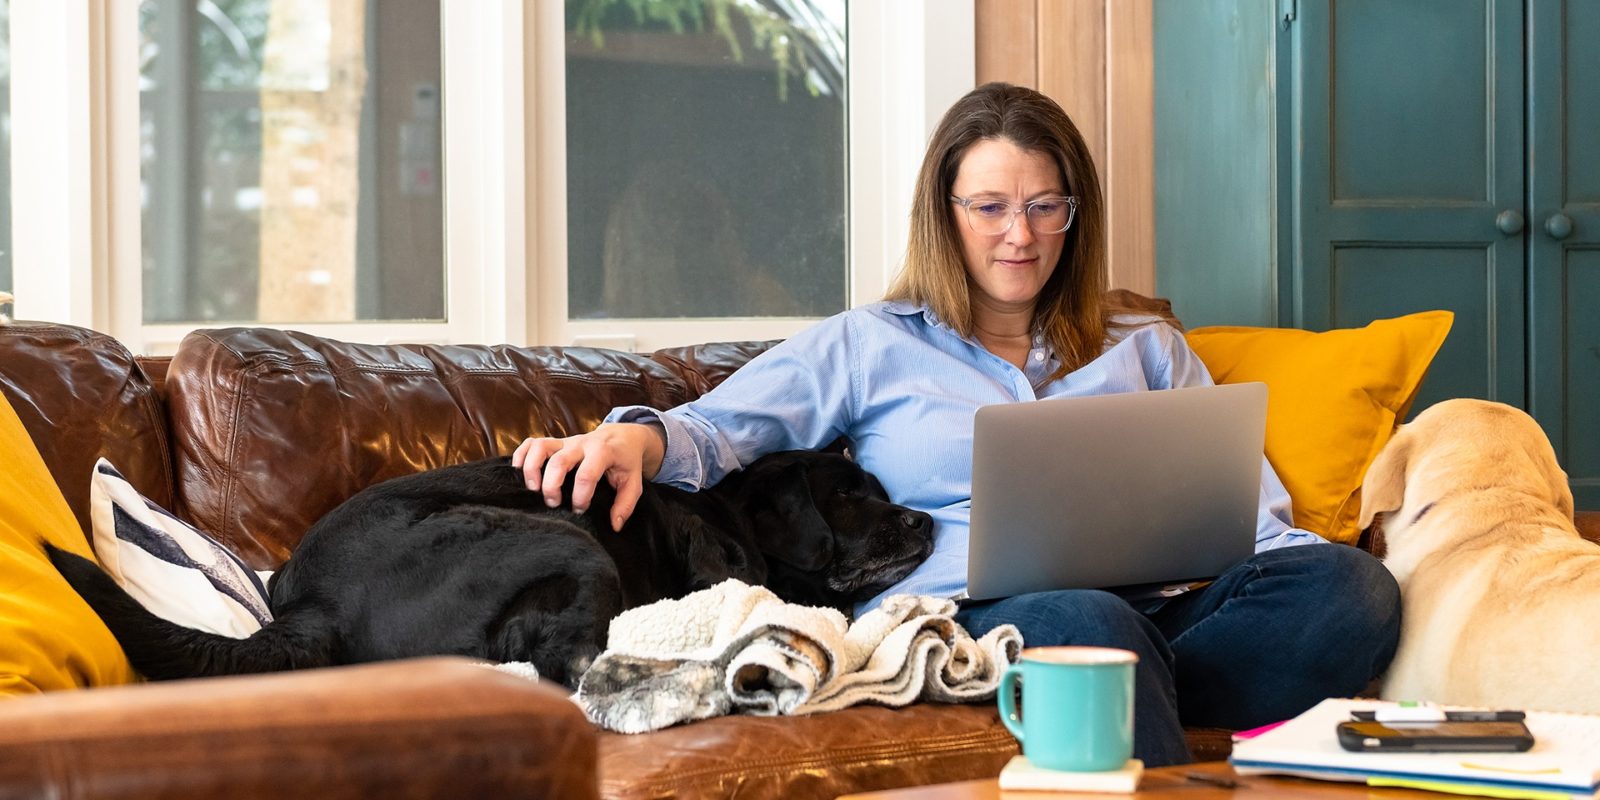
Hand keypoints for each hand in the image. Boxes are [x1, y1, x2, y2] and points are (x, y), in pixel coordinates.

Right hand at [510, 423, 665, 531]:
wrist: (622, 436)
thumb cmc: (626, 461)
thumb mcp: (633, 482)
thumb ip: (626, 504)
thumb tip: (614, 525)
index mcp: (603, 452)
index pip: (587, 474)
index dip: (580, 495)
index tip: (580, 509)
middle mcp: (581, 444)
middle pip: (559, 461)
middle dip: (552, 485)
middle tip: (553, 504)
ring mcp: (566, 441)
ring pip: (540, 447)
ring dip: (532, 469)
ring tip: (533, 489)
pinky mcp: (555, 442)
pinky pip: (532, 442)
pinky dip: (522, 455)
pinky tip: (520, 472)